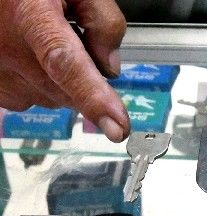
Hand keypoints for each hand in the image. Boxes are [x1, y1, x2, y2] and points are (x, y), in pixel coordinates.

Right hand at [0, 0, 129, 141]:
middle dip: (87, 78)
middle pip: (70, 90)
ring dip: (65, 82)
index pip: (67, 65)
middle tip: (77, 41)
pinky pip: (35, 99)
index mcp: (31, 18)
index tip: (117, 128)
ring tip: (48, 42)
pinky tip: (35, 56)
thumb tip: (110, 68)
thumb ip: (102, 19)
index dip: (94, 99)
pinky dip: (46, 85)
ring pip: (55, 99)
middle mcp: (8, 51)